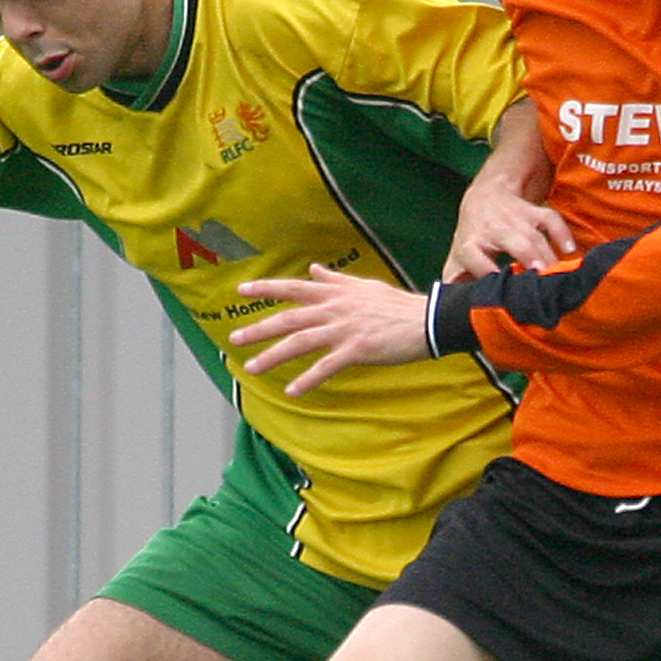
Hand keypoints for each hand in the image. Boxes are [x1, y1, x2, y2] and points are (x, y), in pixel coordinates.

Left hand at [231, 265, 431, 396]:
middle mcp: (334, 309)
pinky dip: (308, 379)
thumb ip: (335, 280)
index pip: (292, 288)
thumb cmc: (396, 305)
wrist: (426, 319)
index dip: (265, 288)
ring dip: (273, 356)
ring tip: (253, 368)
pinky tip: (293, 392)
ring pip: (299, 343)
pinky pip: (326, 366)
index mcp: (334, 293)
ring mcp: (344, 329)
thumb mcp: (363, 286)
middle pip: (288, 318)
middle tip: (234, 339)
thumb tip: (314, 269)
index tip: (241, 290)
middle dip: (258, 329)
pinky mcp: (357, 349)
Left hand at [445, 180, 575, 281]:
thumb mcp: (458, 256)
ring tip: (559, 278)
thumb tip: (449, 310)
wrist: (485, 195)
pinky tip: (570, 250)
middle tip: (544, 284)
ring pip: (535, 237)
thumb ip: (454, 281)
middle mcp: (493, 229)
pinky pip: (551, 219)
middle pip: (516, 244)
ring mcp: (515, 218)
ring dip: (549, 257)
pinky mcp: (532, 211)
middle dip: (530, 261)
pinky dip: (562, 233)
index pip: (477, 259)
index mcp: (470, 244)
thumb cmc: (473, 234)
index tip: (502, 293)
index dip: (488, 273)